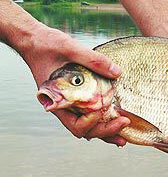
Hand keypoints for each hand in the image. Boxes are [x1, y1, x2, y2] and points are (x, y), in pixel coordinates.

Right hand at [19, 24, 129, 145]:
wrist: (34, 40)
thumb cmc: (46, 44)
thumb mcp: (69, 47)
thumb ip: (93, 60)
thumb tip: (117, 73)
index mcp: (57, 100)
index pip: (74, 124)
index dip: (90, 123)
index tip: (100, 111)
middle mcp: (64, 106)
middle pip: (85, 130)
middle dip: (106, 131)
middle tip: (125, 123)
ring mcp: (72, 103)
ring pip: (90, 126)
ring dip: (107, 131)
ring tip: (125, 136)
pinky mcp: (79, 97)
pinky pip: (92, 114)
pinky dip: (105, 121)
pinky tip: (119, 121)